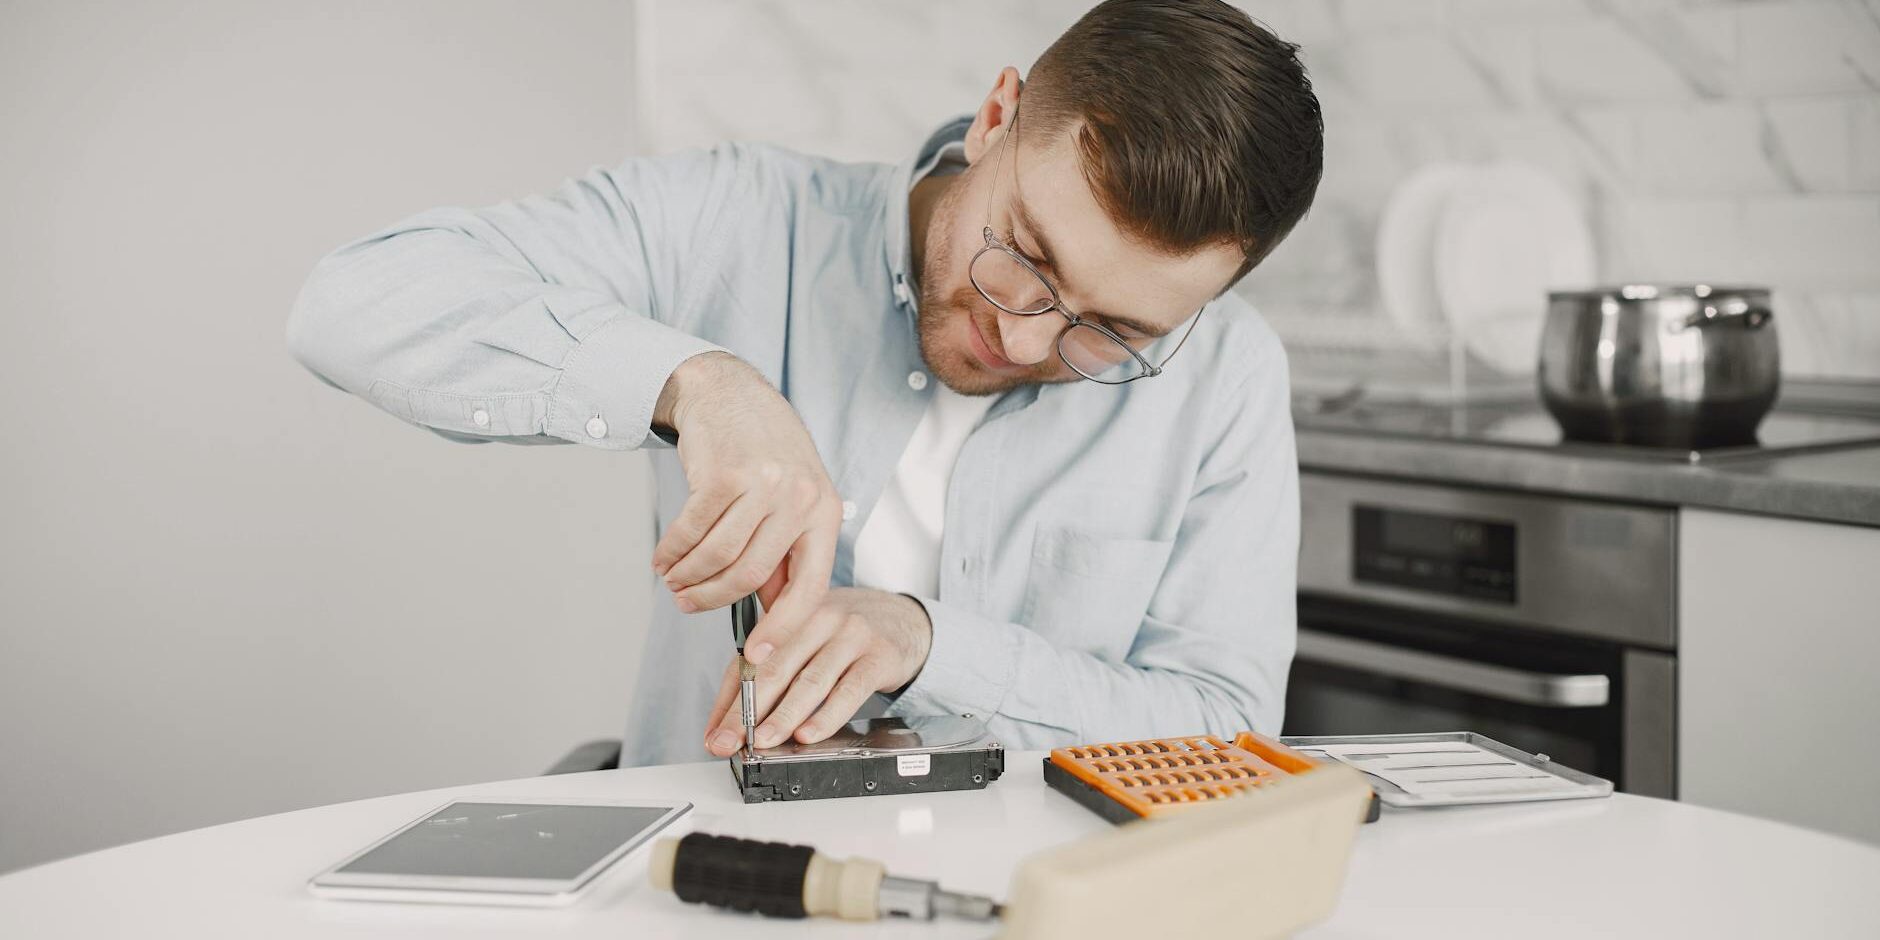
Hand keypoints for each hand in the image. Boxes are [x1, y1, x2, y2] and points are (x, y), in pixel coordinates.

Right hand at [651, 352, 841, 634]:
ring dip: (687, 577)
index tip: (759, 655)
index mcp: (825, 513)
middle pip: (751, 575)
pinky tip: (664, 557)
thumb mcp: (792, 499)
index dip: (783, 628)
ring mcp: (764, 484)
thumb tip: (772, 614)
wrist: (730, 392)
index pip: (810, 588)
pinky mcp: (725, 474)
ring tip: (673, 581)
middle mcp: (801, 499)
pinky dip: (673, 551)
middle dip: (713, 599)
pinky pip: (692, 530)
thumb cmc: (762, 452)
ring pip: (718, 556)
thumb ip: (784, 553)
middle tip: (688, 605)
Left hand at [703, 588, 932, 756]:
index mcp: (790, 616)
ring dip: (784, 715)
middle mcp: (818, 620)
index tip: (716, 736)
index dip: (729, 702)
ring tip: (765, 740)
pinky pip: (849, 690)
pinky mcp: (879, 656)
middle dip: (749, 710)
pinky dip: (827, 715)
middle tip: (732, 742)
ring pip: (811, 680)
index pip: (749, 662)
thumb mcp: (803, 643)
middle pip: (776, 668)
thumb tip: (723, 727)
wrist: (902, 619)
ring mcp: (850, 636)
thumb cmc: (844, 635)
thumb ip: (765, 677)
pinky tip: (810, 733)